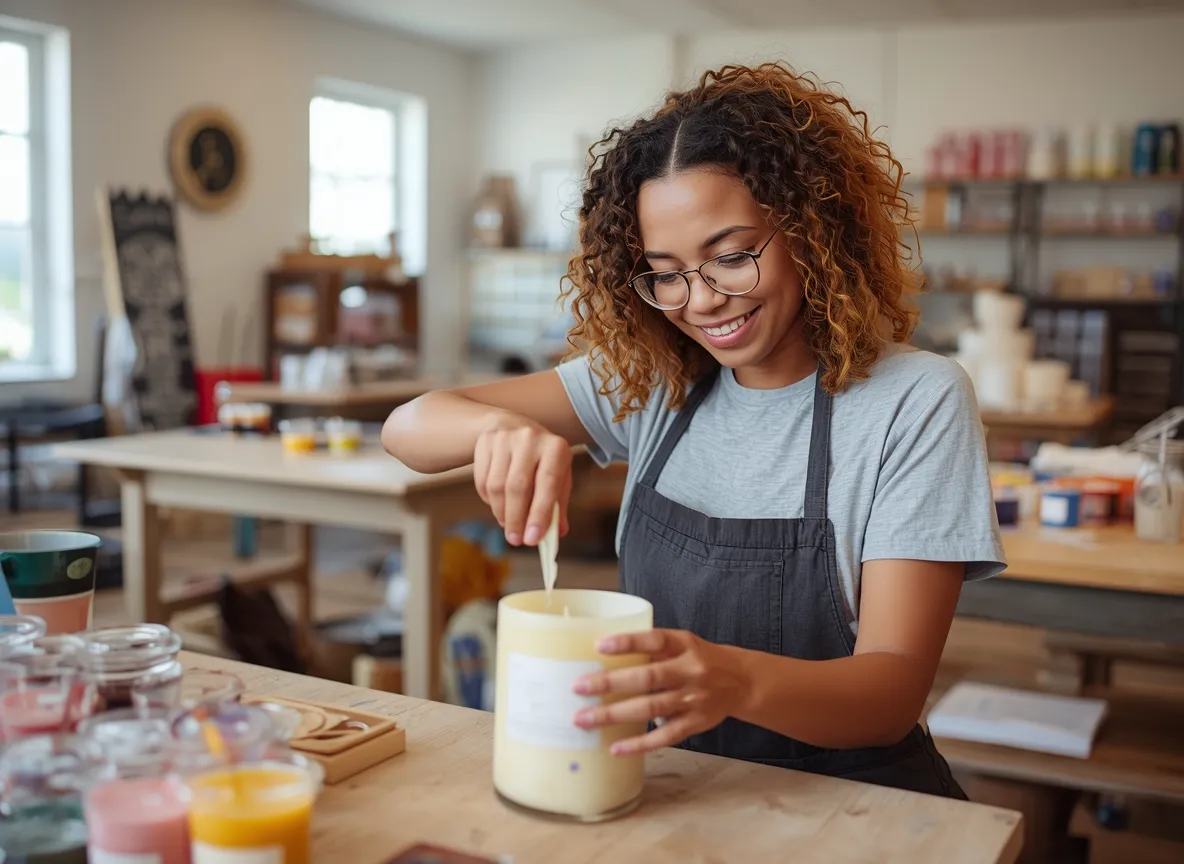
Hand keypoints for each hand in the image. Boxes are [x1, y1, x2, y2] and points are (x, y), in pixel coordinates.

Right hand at [473, 413, 571, 546]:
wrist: (513, 426)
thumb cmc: (542, 459)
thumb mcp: (558, 475)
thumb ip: (558, 505)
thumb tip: (556, 533)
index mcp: (556, 447)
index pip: (548, 484)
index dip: (540, 513)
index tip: (533, 539)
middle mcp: (530, 438)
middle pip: (518, 487)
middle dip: (516, 519)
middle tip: (516, 540)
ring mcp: (505, 438)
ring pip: (497, 487)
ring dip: (501, 512)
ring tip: (508, 523)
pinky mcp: (485, 443)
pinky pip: (483, 481)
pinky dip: (489, 500)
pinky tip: (498, 504)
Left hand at [571, 629, 748, 755]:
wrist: (740, 681)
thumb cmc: (698, 658)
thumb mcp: (682, 643)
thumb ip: (651, 648)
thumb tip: (602, 655)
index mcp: (684, 644)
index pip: (654, 640)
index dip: (628, 642)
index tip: (599, 646)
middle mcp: (690, 671)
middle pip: (648, 678)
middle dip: (610, 684)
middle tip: (579, 687)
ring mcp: (693, 699)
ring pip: (651, 708)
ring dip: (615, 715)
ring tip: (584, 719)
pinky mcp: (695, 723)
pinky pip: (664, 736)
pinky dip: (639, 744)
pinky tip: (615, 747)